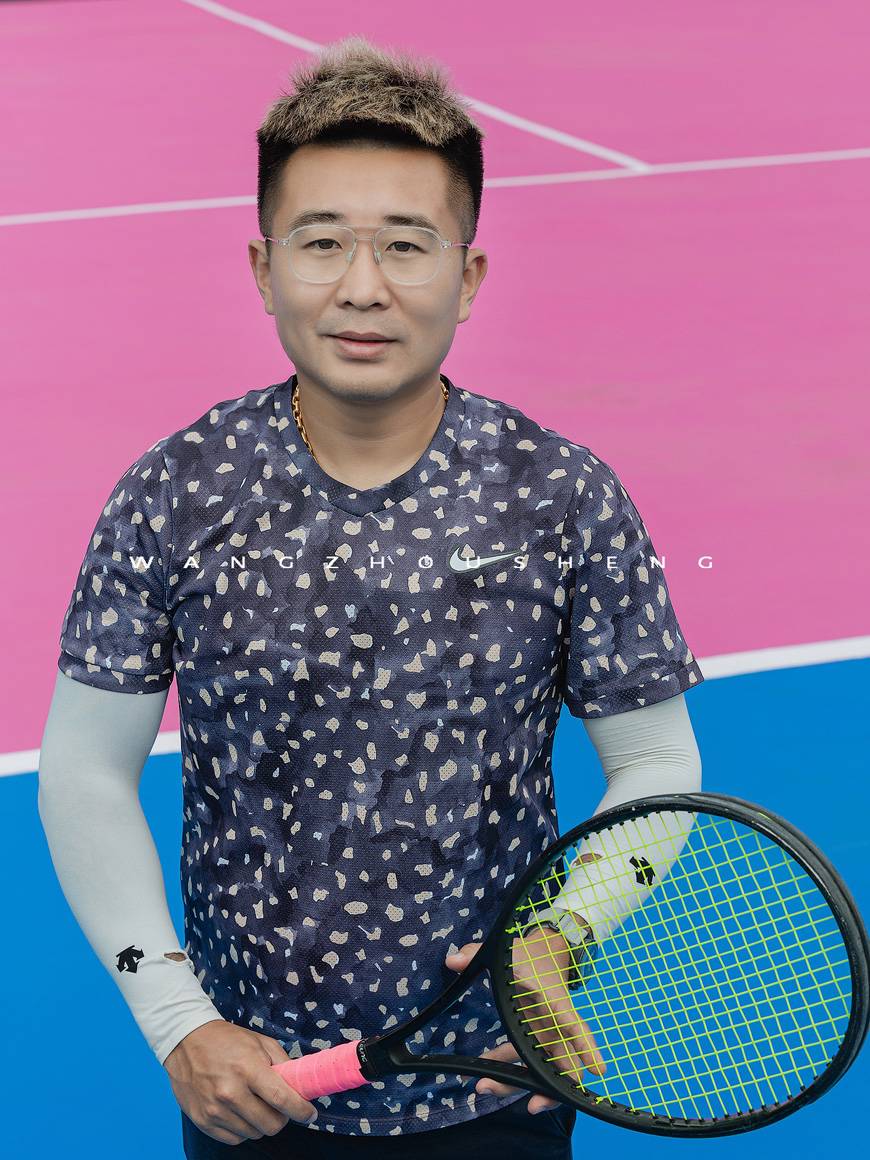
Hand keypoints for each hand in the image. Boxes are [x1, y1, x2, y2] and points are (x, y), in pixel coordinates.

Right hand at [163, 1020, 318, 1144]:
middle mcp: (230, 1093)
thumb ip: (281, 1063)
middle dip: (282, 1118)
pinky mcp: (203, 1121)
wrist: (185, 1041)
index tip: (310, 1113)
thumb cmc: (226, 1040)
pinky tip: (241, 1112)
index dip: (301, 1110)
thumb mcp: (259, 1041)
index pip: (282, 1099)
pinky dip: (243, 1129)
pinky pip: (234, 1139)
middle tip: (281, 1107)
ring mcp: (215, 1110)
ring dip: (261, 1123)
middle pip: (270, 1124)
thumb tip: (299, 1084)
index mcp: (248, 1068)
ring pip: (254, 1134)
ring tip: (257, 1104)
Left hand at [445, 931, 605, 1114]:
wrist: (542, 953)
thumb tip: (453, 960)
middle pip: (559, 1065)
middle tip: (519, 1100)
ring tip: (480, 1088)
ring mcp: (548, 1036)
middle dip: (542, 1088)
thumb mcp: (506, 951)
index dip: (587, 1047)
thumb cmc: (529, 954)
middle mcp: (558, 1026)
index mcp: (556, 1003)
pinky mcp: (536, 1040)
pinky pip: (524, 1064)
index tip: (597, 1068)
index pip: (576, 1026)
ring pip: (540, 1072)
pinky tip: (480, 1076)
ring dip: (514, 1084)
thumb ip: (477, 953)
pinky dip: (506, 1072)